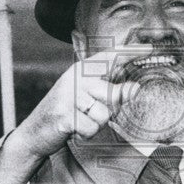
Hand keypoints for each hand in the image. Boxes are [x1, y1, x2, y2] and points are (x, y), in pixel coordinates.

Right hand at [0, 50, 141, 183]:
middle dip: (109, 111)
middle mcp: (75, 78)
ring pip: (104, 114)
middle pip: (113, 95)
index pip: (110, 57)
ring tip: (80, 121)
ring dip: (96, 124)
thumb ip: (110, 93)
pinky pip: (91, 128)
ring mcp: (68, 96)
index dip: (130, 52)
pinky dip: (86, 134)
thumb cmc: (66, 114)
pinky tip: (73, 130)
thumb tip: (135, 89)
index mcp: (81, 70)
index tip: (150, 48)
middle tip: (89, 114)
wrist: (33, 133)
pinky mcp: (64, 115)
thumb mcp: (86, 99)